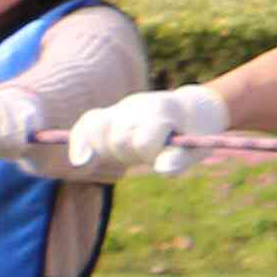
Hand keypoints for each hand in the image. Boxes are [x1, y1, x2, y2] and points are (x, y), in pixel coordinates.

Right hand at [59, 85, 223, 180]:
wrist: (192, 109)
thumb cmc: (196, 132)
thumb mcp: (197, 147)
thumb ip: (179, 159)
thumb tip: (162, 171)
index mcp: (160, 110)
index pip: (143, 141)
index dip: (153, 153)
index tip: (168, 154)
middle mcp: (136, 105)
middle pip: (118, 140)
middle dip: (131, 154)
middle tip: (150, 152)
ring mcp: (121, 109)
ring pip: (96, 130)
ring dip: (106, 151)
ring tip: (126, 156)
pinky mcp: (109, 116)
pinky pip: (86, 124)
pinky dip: (80, 142)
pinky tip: (80, 162)